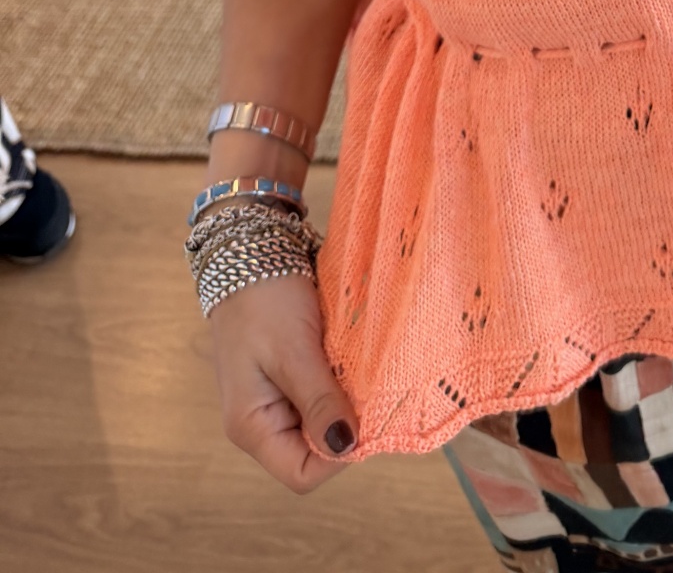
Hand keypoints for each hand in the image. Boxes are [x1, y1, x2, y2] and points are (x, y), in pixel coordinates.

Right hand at [209, 273, 358, 491]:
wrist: (248, 252)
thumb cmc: (263, 300)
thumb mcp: (293, 350)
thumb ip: (319, 401)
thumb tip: (347, 448)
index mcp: (252, 427)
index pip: (302, 474)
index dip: (339, 455)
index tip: (367, 417)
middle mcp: (263, 423)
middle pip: (316, 452)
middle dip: (348, 426)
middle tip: (370, 387)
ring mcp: (278, 401)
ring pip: (325, 423)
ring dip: (348, 402)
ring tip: (361, 369)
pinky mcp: (292, 378)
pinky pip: (324, 396)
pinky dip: (343, 383)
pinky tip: (353, 360)